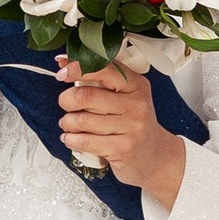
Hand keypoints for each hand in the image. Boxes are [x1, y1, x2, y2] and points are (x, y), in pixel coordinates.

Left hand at [57, 58, 185, 209]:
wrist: (155, 156)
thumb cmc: (133, 123)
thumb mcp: (125, 96)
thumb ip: (99, 80)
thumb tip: (64, 63)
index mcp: (136, 85)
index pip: (103, 68)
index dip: (77, 68)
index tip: (63, 72)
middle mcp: (136, 105)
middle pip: (86, 96)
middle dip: (66, 100)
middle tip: (66, 104)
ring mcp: (131, 128)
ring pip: (81, 120)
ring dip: (67, 123)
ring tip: (70, 124)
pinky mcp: (122, 149)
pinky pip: (83, 141)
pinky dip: (70, 140)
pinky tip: (73, 139)